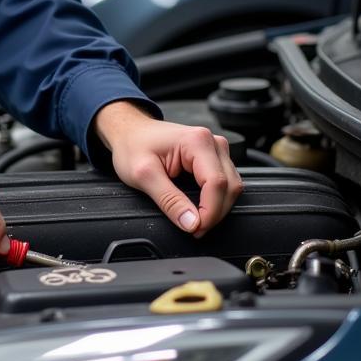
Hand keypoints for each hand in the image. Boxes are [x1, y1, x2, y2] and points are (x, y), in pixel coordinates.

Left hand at [94, 101, 242, 236]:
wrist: (129, 131)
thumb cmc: (133, 145)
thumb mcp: (143, 175)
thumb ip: (168, 200)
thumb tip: (192, 223)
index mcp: (197, 141)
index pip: (217, 183)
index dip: (210, 212)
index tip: (196, 229)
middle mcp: (212, 142)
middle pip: (229, 186)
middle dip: (215, 213)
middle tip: (194, 229)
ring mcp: (216, 148)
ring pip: (231, 186)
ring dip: (218, 208)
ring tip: (197, 221)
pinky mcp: (214, 157)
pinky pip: (225, 182)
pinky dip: (216, 199)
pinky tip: (201, 208)